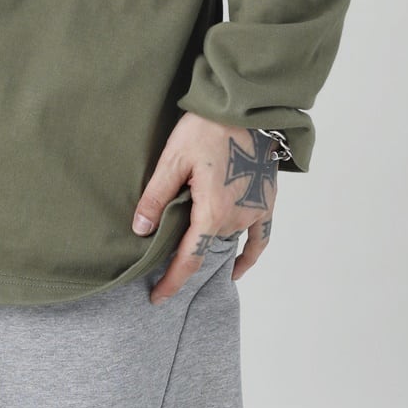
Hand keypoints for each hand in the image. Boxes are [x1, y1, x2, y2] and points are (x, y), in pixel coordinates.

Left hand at [133, 112, 277, 302]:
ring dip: (210, 252)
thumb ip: (156, 196)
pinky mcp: (266, 200)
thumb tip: (141, 230)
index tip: (157, 297)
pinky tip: (237, 267)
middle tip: (163, 271)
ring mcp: (254, 211)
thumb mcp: (173, 159)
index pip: (189, 259)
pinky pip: (261, 238)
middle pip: (207, 249)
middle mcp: (237, 218)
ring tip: (189, 261)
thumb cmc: (206, 129)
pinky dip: (249, 255)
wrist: (245, 109)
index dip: (172, 281)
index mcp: (212, 213)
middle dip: (185, 261)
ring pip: (227, 242)